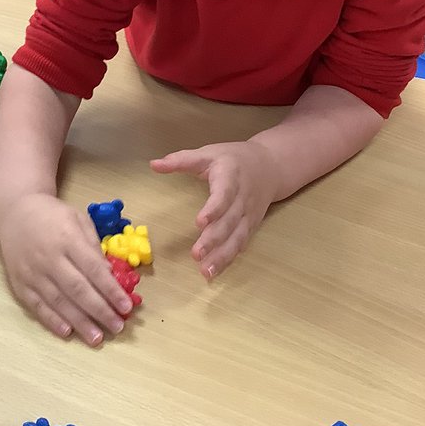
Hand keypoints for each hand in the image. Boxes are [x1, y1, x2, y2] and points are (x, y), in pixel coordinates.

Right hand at [0, 193, 132, 345]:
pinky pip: (36, 305)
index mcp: (67, 238)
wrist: (15, 211)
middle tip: (117, 327)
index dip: (111, 290)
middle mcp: (49, 257)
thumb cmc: (53, 216)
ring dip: (79, 322)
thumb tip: (110, 277)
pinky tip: (67, 332)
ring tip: (97, 338)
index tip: (126, 307)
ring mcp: (32, 272)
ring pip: (58, 302)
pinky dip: (51, 320)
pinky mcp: (19, 283)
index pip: (93, 269)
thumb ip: (94, 247)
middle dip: (100, 311)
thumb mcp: (78, 220)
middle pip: (77, 289)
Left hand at [151, 140, 276, 278]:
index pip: (224, 194)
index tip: (200, 222)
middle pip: (229, 221)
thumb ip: (181, 160)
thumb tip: (154, 164)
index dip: (214, 209)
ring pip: (237, 237)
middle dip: (214, 240)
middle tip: (197, 255)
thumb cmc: (233, 159)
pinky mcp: (251, 226)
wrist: (270, 166)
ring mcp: (248, 214)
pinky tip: (216, 270)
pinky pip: (241, 243)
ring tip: (206, 271)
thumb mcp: (208, 153)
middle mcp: (242, 198)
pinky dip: (230, 257)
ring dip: (223, 255)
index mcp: (231, 177)